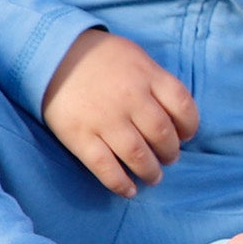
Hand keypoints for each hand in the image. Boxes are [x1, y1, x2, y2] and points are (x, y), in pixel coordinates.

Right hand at [41, 30, 198, 196]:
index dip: (189, 126)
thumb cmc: (100, 56)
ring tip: (153, 176)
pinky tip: (129, 190)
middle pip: (162, 135)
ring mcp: (105, 119)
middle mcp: (130, 98)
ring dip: (150, 171)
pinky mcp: (80, 136)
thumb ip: (155, 82)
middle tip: (169, 158)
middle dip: (170, 152)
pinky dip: (120, 183)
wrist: (53, 53)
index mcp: (147, 76)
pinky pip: (105, 167)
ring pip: (138, 156)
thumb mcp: (136, 57)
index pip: (183, 106)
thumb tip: (174, 114)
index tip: (186, 135)